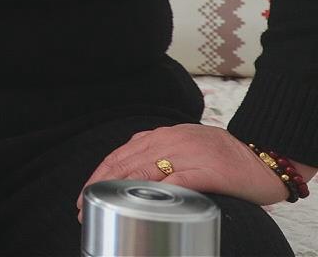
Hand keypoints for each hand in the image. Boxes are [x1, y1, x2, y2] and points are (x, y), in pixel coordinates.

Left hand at [80, 124, 286, 208]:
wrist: (266, 154)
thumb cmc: (227, 156)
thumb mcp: (185, 148)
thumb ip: (161, 157)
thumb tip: (133, 176)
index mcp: (161, 136)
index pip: (119, 155)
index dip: (98, 176)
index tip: (84, 195)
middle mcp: (168, 140)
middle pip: (123, 164)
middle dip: (99, 187)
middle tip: (84, 208)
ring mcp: (186, 154)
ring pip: (141, 172)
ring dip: (117, 194)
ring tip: (105, 212)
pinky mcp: (205, 170)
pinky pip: (174, 183)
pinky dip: (154, 196)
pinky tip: (140, 209)